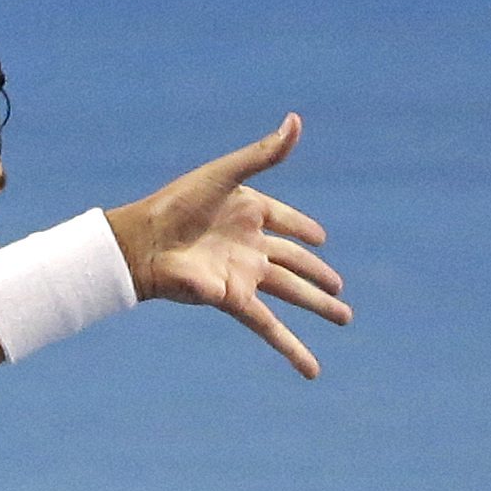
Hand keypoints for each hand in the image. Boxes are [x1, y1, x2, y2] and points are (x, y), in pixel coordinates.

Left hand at [104, 113, 352, 377]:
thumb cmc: (178, 203)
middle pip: (295, 264)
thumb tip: (296, 121)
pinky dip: (291, 348)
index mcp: (249, 212)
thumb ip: (263, 155)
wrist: (145, 242)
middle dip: (320, 278)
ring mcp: (245, 275)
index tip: (320, 239)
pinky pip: (270, 327)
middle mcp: (250, 246)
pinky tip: (311, 368)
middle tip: (341, 293)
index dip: (302, 228)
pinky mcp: (236, 300)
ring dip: (318, 307)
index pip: (284, 220)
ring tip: (345, 318)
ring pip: (291, 295)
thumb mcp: (225, 175)